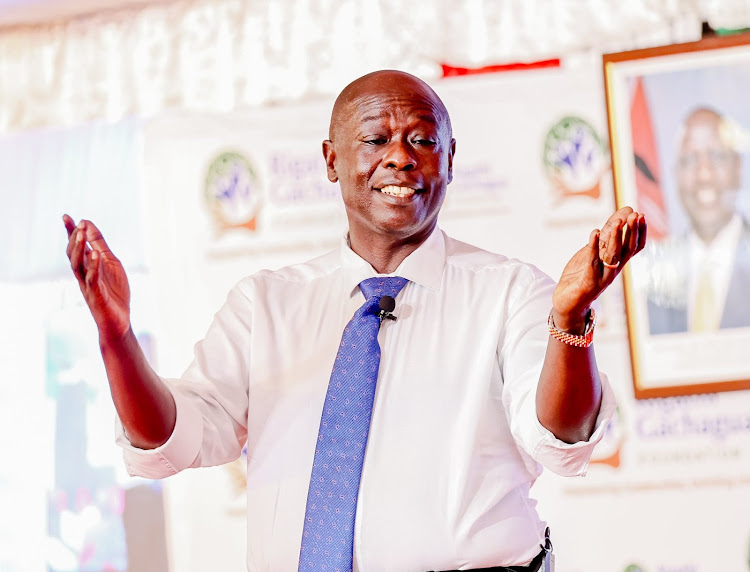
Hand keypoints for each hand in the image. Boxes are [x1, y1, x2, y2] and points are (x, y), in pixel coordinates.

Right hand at [63, 214, 130, 340]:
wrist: (119, 320)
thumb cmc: (114, 292)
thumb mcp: (110, 263)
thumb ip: (100, 245)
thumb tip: (88, 224)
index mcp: (87, 266)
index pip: (76, 246)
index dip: (70, 231)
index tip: (66, 216)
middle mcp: (83, 274)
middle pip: (72, 254)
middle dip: (73, 238)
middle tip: (78, 224)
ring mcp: (88, 285)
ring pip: (77, 265)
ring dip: (78, 249)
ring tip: (82, 234)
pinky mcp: (96, 295)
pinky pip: (92, 279)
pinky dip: (93, 266)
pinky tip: (95, 254)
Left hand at [552, 207, 646, 330]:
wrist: (567, 303)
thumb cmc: (582, 274)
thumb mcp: (596, 250)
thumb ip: (608, 232)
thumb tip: (626, 211)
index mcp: (617, 262)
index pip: (635, 247)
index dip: (639, 232)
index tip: (641, 215)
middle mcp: (613, 270)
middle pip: (627, 250)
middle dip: (632, 232)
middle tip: (636, 215)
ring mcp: (602, 277)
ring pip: (613, 256)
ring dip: (616, 238)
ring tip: (617, 222)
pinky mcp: (589, 282)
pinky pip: (592, 263)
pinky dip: (593, 247)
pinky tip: (593, 233)